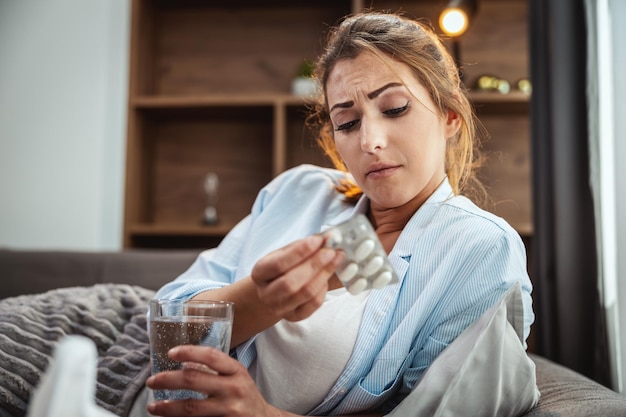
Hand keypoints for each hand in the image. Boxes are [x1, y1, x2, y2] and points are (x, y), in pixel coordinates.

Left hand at [146, 345, 279, 416]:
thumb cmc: (245, 395)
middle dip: (167, 380)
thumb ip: (215, 369)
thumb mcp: (236, 377)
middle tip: (152, 381)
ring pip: (191, 407)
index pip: (211, 356)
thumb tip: (184, 361)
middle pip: (193, 380)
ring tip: (153, 406)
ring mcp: (229, 410)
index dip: (189, 351)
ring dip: (167, 407)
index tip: (170, 353)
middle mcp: (233, 388)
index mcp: (236, 371)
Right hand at [251, 235, 343, 321]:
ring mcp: (280, 308)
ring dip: (323, 274)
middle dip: (314, 265)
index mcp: (260, 273)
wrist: (275, 290)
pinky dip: (324, 289)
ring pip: (305, 293)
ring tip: (336, 259)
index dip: (300, 252)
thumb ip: (303, 246)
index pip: (278, 264)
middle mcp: (266, 294)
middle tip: (331, 251)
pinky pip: (314, 304)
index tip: (318, 240)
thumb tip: (326, 239)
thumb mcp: (286, 252)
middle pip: (290, 282)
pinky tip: (327, 276)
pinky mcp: (295, 317)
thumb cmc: (283, 267)